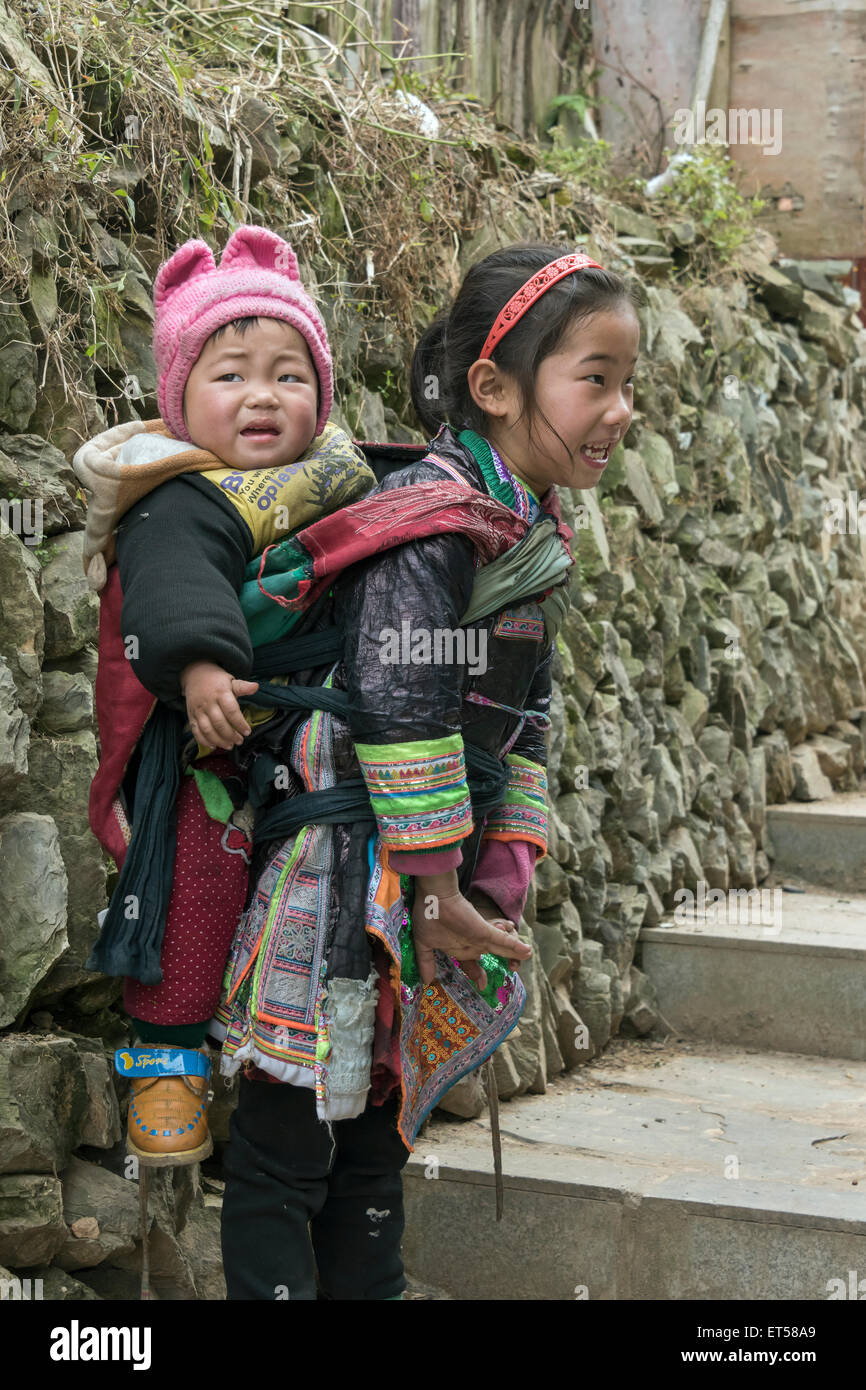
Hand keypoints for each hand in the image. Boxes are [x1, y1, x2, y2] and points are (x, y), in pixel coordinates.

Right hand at [180, 660, 258, 750]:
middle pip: (219, 723)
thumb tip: (256, 686)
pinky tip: (214, 746)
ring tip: (229, 746)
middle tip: (240, 741)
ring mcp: (198, 710)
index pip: (231, 711)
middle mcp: (208, 703)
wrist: (194, 674)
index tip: (247, 732)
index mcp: (220, 693)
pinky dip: (203, 741)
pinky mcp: (191, 716)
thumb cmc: (216, 680)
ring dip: (219, 741)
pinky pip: (195, 731)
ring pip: (207, 730)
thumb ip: (242, 687)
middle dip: (231, 735)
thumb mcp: (230, 680)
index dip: (240, 723)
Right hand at [412, 875, 530, 990]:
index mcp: (458, 944)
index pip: (471, 960)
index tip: (481, 985)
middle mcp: (471, 940)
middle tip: (514, 969)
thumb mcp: (424, 942)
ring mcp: (479, 935)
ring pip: (499, 947)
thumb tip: (426, 980)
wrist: (432, 896)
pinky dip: (514, 947)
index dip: (476, 972)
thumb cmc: (427, 914)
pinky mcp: (484, 930)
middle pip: (489, 953)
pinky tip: (527, 951)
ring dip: (513, 954)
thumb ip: (426, 962)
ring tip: (526, 955)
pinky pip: (502, 941)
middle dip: (503, 960)